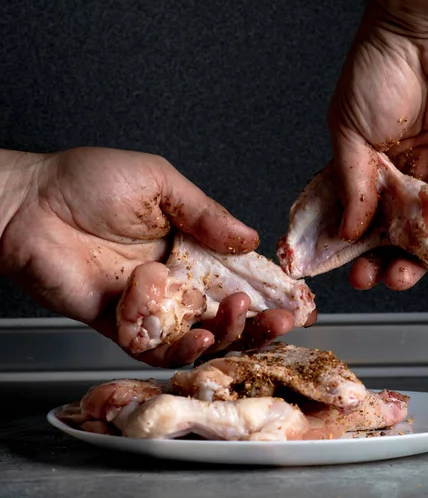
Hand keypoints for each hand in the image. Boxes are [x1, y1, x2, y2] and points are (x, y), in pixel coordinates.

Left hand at [0, 147, 298, 366]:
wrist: (30, 205)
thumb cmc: (87, 181)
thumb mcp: (159, 181)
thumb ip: (205, 212)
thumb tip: (248, 237)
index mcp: (187, 242)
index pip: (236, 270)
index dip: (268, 286)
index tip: (296, 298)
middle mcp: (173, 277)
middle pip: (225, 308)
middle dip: (257, 318)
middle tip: (280, 318)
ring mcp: (149, 304)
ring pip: (199, 333)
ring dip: (226, 333)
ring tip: (237, 316)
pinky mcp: (121, 325)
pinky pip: (156, 347)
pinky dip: (181, 348)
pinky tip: (199, 336)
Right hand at [327, 1, 427, 293]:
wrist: (426, 29)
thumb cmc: (378, 70)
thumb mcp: (348, 132)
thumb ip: (351, 183)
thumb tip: (346, 229)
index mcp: (369, 163)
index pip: (361, 217)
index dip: (354, 247)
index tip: (347, 270)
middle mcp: (404, 171)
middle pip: (397, 230)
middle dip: (385, 260)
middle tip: (377, 277)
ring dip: (422, 260)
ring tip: (406, 277)